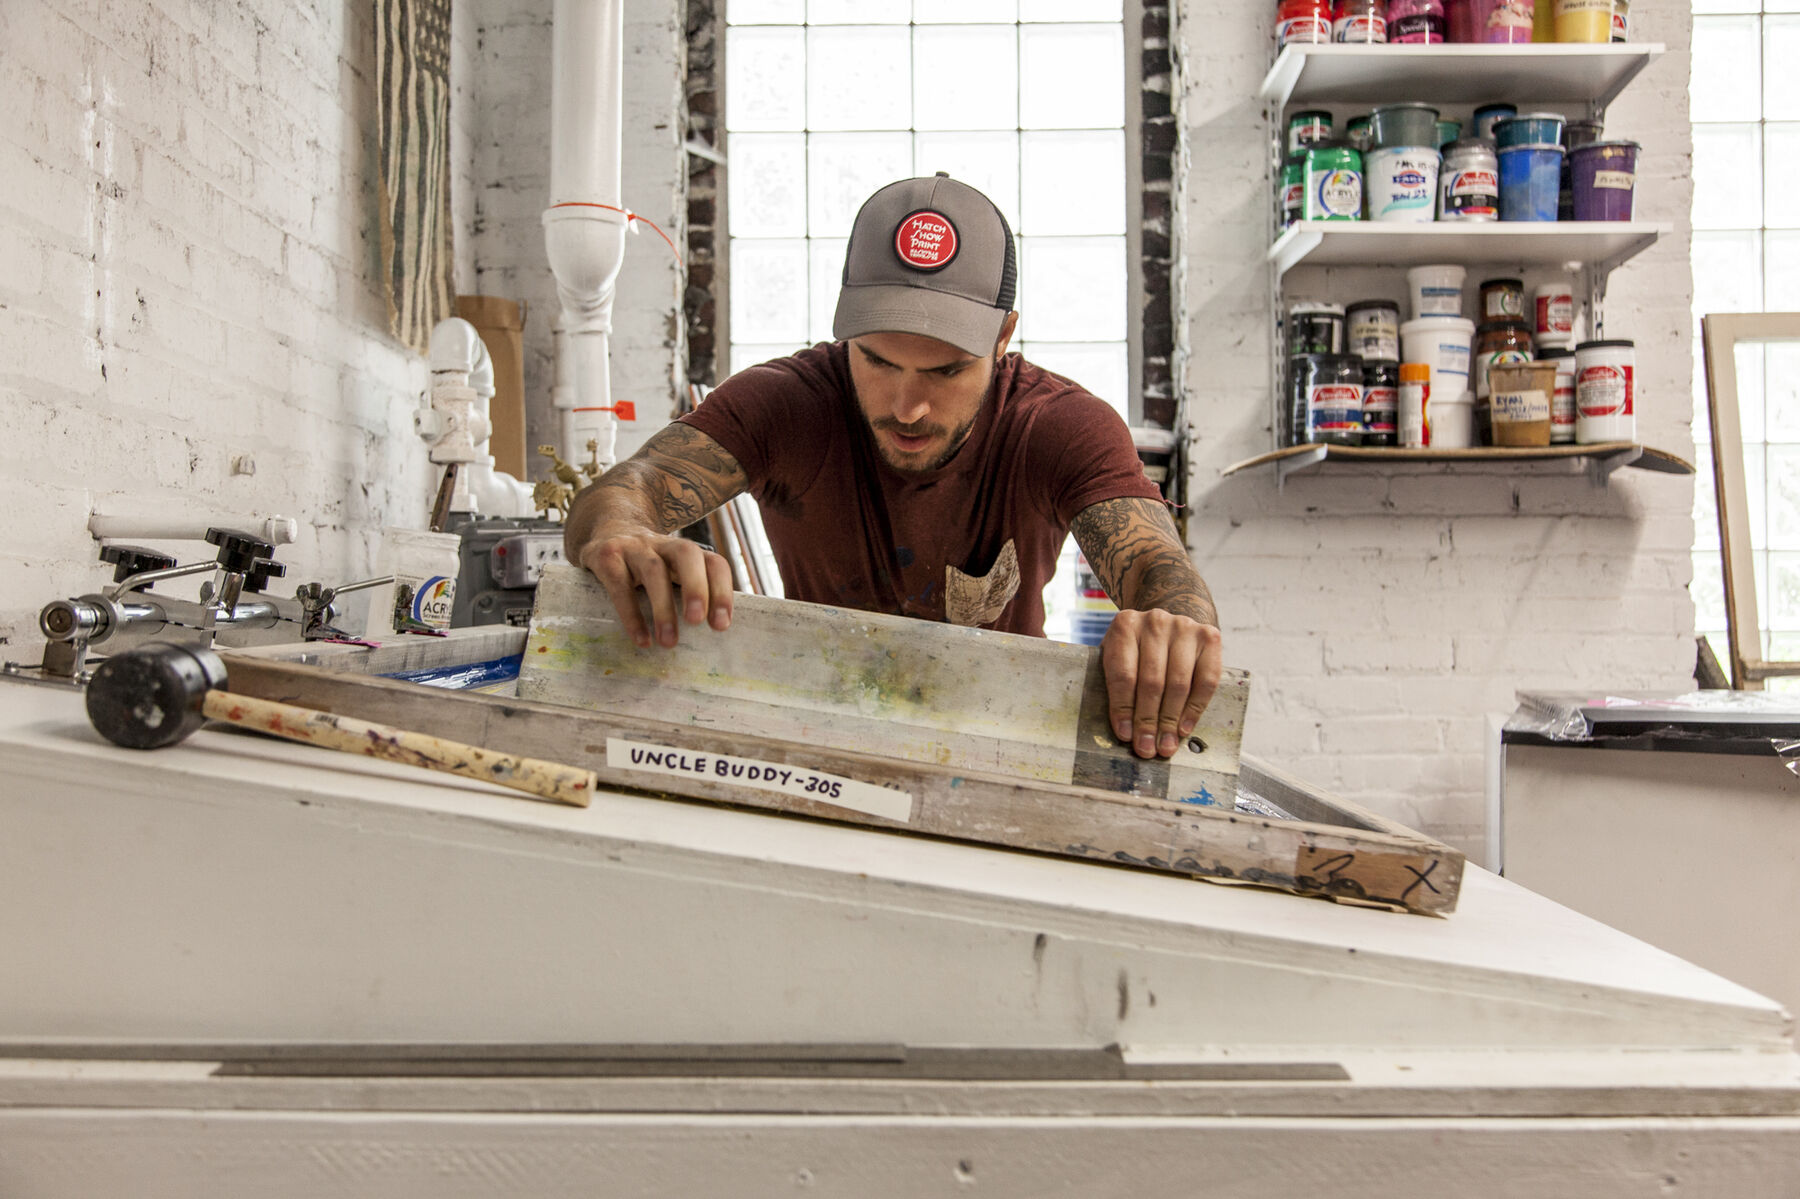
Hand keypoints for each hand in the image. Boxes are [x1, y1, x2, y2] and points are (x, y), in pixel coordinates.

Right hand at [578, 531, 733, 648]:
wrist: (606, 530)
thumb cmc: (645, 567)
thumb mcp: (670, 573)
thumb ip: (688, 597)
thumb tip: (707, 641)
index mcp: (686, 553)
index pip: (713, 563)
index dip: (722, 591)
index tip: (721, 625)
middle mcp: (663, 545)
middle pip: (686, 554)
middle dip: (696, 588)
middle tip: (697, 622)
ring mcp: (634, 548)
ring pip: (654, 570)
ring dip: (664, 607)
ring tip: (668, 641)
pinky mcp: (607, 556)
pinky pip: (619, 585)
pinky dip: (631, 614)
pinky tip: (641, 638)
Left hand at [1100, 609, 1222, 759]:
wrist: (1169, 622)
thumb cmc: (1137, 648)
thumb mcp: (1117, 655)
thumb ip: (1116, 684)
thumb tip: (1124, 731)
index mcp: (1125, 625)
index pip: (1123, 673)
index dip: (1123, 707)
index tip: (1125, 735)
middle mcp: (1155, 622)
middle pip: (1152, 681)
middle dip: (1148, 721)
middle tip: (1146, 748)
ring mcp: (1185, 627)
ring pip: (1179, 683)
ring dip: (1171, 720)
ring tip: (1165, 745)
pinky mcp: (1210, 636)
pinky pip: (1206, 680)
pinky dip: (1195, 708)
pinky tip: (1184, 728)